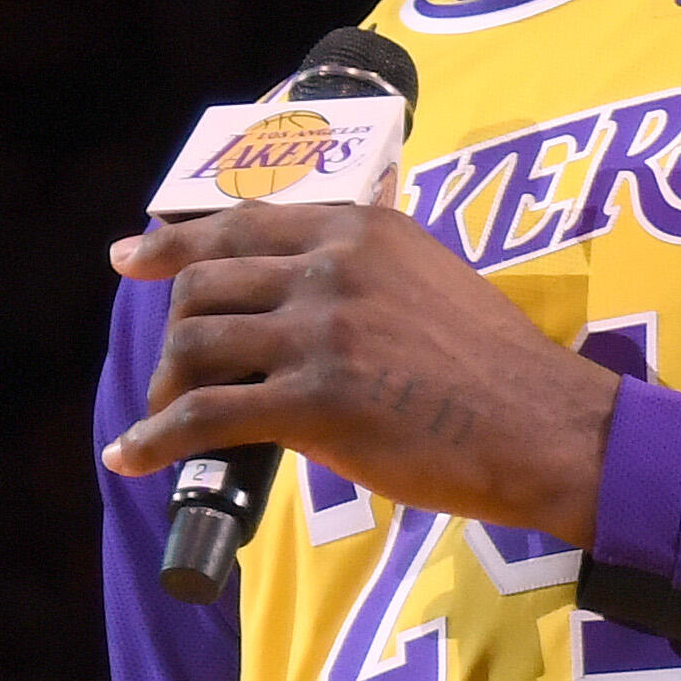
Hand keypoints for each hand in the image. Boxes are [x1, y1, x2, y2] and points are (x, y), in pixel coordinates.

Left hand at [104, 199, 622, 539]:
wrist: (549, 428)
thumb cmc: (500, 367)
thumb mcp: (433, 276)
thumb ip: (370, 264)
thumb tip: (309, 280)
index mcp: (361, 230)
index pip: (239, 222)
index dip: (173, 243)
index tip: (131, 258)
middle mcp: (333, 269)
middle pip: (204, 284)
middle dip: (176, 332)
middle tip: (177, 371)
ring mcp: (321, 334)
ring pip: (195, 345)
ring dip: (169, 388)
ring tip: (172, 416)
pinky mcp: (314, 402)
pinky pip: (205, 417)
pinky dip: (156, 441)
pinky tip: (131, 458)